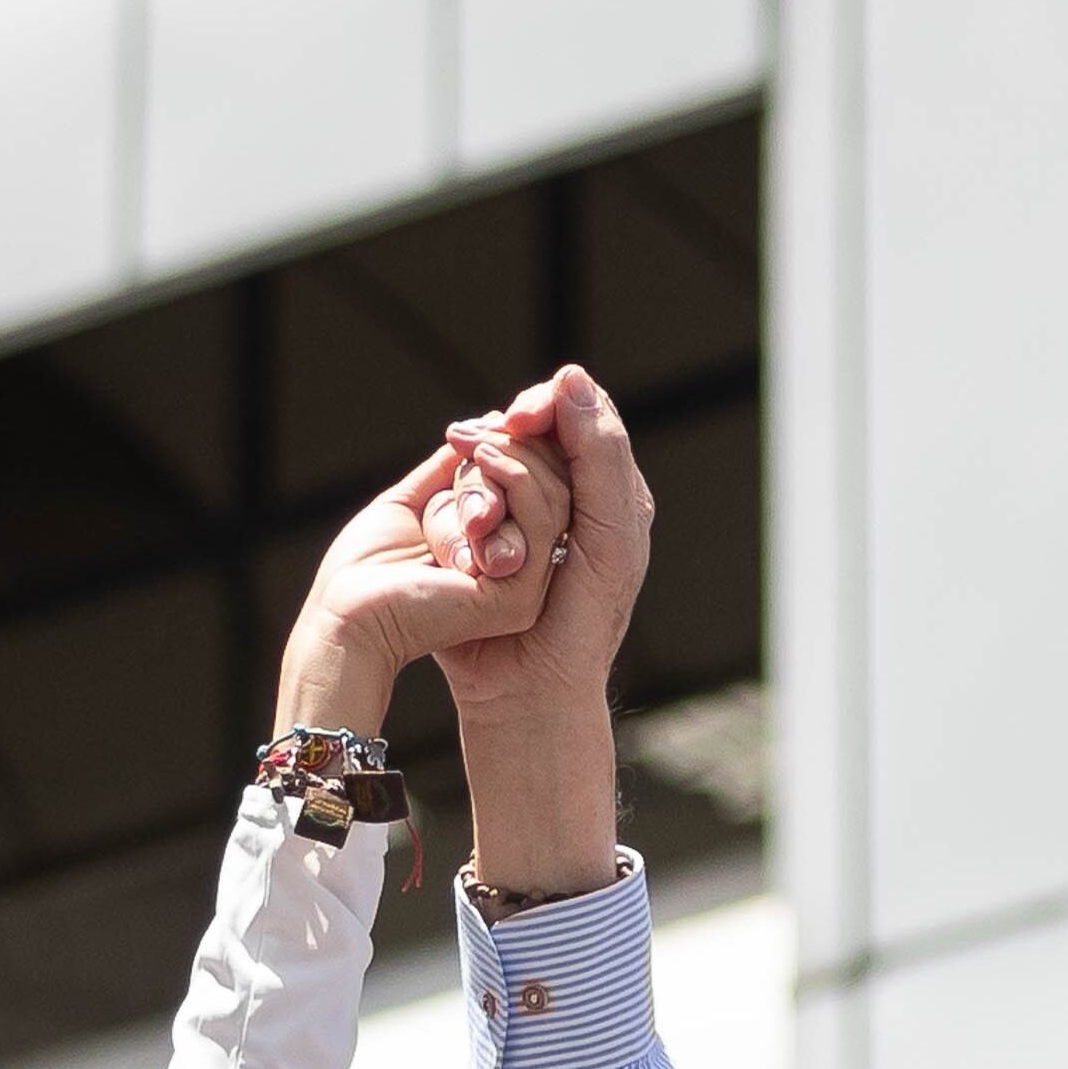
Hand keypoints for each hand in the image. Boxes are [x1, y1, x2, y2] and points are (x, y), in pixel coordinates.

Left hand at [273, 430, 573, 742]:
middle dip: (512, 450)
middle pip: (549, 491)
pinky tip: (483, 457)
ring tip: (473, 445)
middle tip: (465, 436)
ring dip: (508, 462)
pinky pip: (539, 525)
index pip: (534, 490)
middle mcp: (520, 574)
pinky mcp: (518, 598)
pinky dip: (515, 481)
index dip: (516, 449)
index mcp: (499, 555)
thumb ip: (453, 472)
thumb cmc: (367, 567)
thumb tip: (487, 424)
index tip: (469, 430)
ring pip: (549, 502)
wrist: (345, 613)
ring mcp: (525, 589)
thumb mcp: (415, 502)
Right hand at [427, 366, 652, 728]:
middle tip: (485, 476)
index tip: (519, 417)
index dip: (548, 404)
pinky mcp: (479, 539)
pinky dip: (456, 507)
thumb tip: (571, 378)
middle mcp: (567, 495)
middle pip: (527, 433)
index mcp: (610, 489)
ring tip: (477, 525)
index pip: (579, 413)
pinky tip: (458, 530)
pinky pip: (459, 496)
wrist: (532, 690)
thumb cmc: (583, 620)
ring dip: (478, 486)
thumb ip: (600, 455)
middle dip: (505, 453)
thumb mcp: (609, 533)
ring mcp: (519, 515)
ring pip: (488, 461)